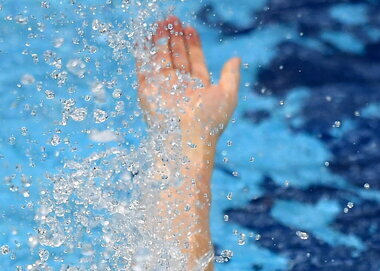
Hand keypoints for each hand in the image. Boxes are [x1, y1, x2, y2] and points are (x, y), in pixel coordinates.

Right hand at [136, 17, 240, 154]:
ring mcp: (162, 89)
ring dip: (160, 40)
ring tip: (162, 22)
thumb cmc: (209, 122)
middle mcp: (180, 88)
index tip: (190, 28)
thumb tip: (237, 58)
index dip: (192, 43)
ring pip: (160, 58)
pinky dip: (142, 52)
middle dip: (175, 37)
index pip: (194, 61)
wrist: (185, 141)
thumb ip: (231, 76)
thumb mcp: (227, 96)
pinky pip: (143, 67)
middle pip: (176, 56)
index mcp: (198, 89)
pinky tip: (143, 37)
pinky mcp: (147, 91)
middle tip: (173, 19)